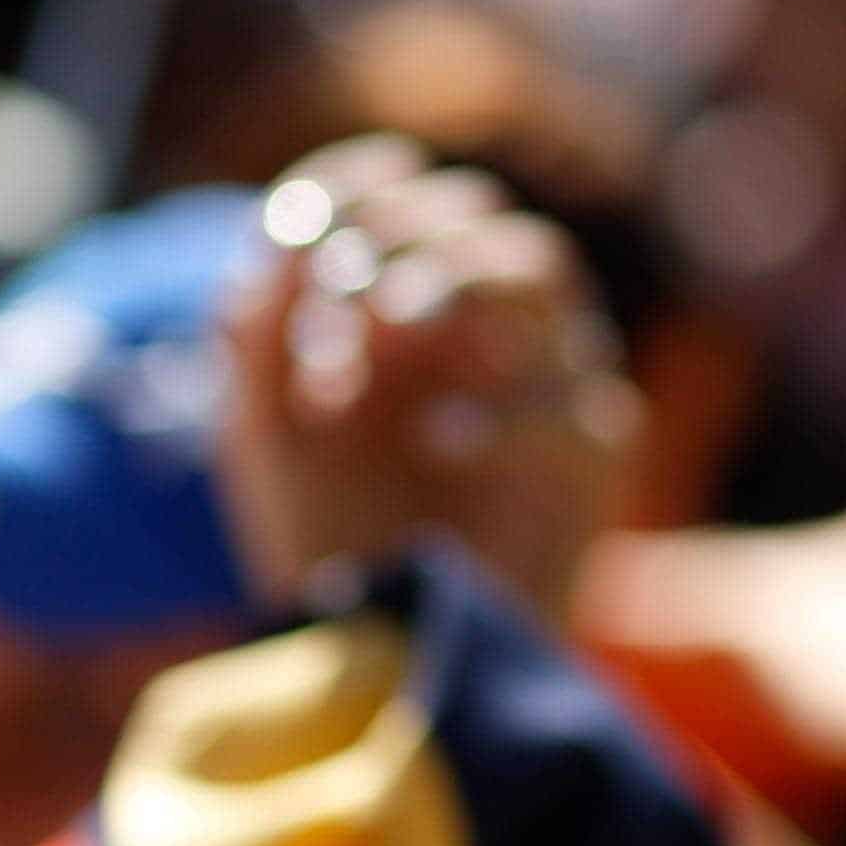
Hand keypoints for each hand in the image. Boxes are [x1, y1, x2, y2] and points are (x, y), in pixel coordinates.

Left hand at [214, 140, 632, 617]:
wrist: (381, 658)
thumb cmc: (323, 534)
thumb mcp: (259, 431)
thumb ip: (256, 333)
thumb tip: (276, 234)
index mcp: (406, 302)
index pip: (403, 193)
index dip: (354, 187)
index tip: (300, 224)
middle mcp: (484, 327)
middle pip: (481, 212)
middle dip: (403, 234)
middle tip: (346, 292)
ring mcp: (545, 382)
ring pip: (542, 268)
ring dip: (455, 277)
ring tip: (384, 332)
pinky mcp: (588, 458)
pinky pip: (575, 403)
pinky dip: (507, 408)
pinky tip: (441, 441)